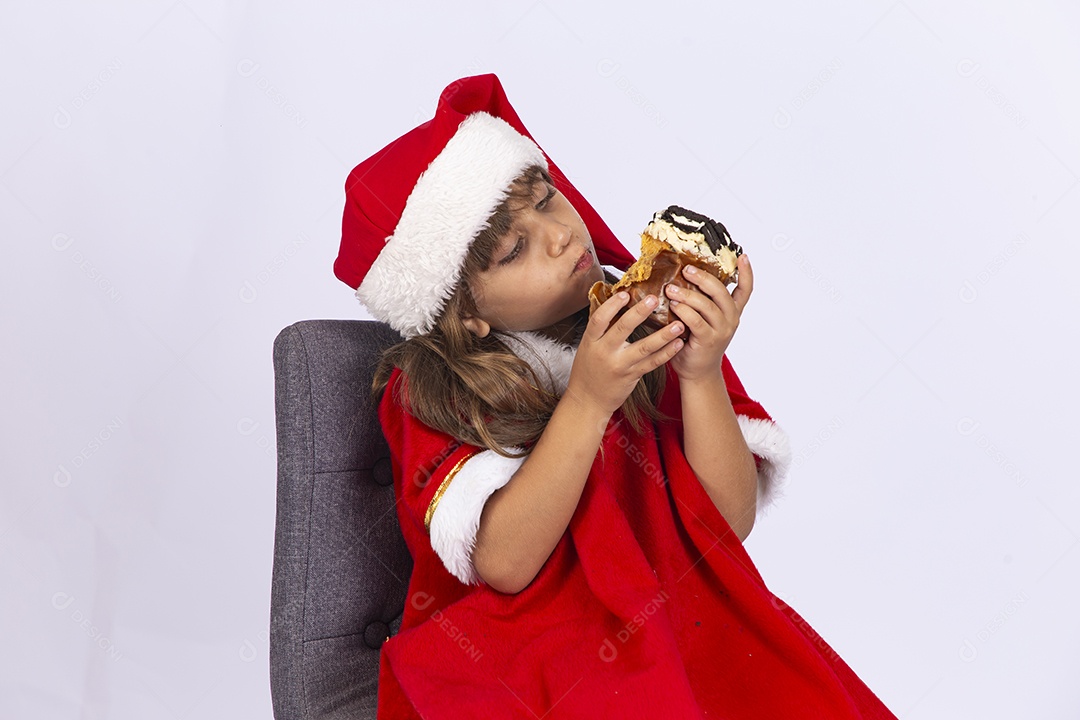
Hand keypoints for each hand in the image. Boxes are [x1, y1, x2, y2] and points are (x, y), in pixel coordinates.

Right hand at [565, 290, 684, 415]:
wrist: (588, 400)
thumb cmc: (588, 371)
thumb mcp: (587, 347)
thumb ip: (601, 330)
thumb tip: (615, 304)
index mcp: (591, 341)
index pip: (599, 319)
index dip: (611, 306)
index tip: (625, 293)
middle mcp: (605, 352)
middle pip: (622, 328)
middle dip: (639, 313)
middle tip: (654, 299)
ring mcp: (620, 365)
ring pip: (644, 347)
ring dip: (663, 335)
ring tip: (678, 324)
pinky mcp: (632, 376)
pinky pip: (652, 363)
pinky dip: (666, 353)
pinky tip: (678, 343)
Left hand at [665, 254, 752, 382]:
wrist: (698, 371)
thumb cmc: (697, 341)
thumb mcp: (706, 318)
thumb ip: (703, 300)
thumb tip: (684, 274)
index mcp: (732, 311)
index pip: (746, 289)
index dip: (746, 272)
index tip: (743, 256)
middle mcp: (731, 318)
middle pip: (721, 291)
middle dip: (703, 278)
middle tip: (686, 269)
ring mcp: (722, 330)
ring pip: (706, 305)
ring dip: (687, 294)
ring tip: (671, 289)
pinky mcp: (708, 340)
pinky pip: (696, 320)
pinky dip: (683, 311)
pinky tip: (673, 306)